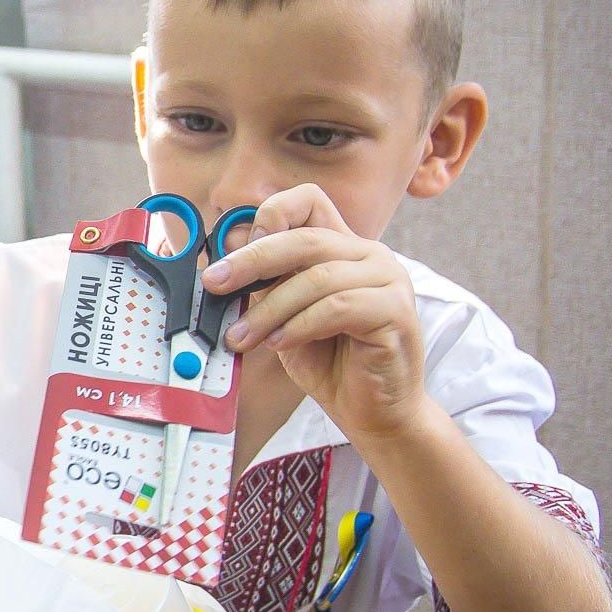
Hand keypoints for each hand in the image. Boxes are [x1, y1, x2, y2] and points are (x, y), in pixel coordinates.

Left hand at [201, 183, 427, 440]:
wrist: (371, 411)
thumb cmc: (329, 362)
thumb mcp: (284, 316)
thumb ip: (266, 285)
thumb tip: (223, 265)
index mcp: (344, 246)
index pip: (309, 200)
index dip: (270, 216)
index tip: (235, 252)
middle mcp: (370, 255)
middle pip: (305, 238)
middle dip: (252, 261)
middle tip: (215, 284)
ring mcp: (389, 280)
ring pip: (317, 278)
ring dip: (269, 309)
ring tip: (242, 337)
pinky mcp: (396, 312)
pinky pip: (337, 307)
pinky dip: (299, 325)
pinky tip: (278, 344)